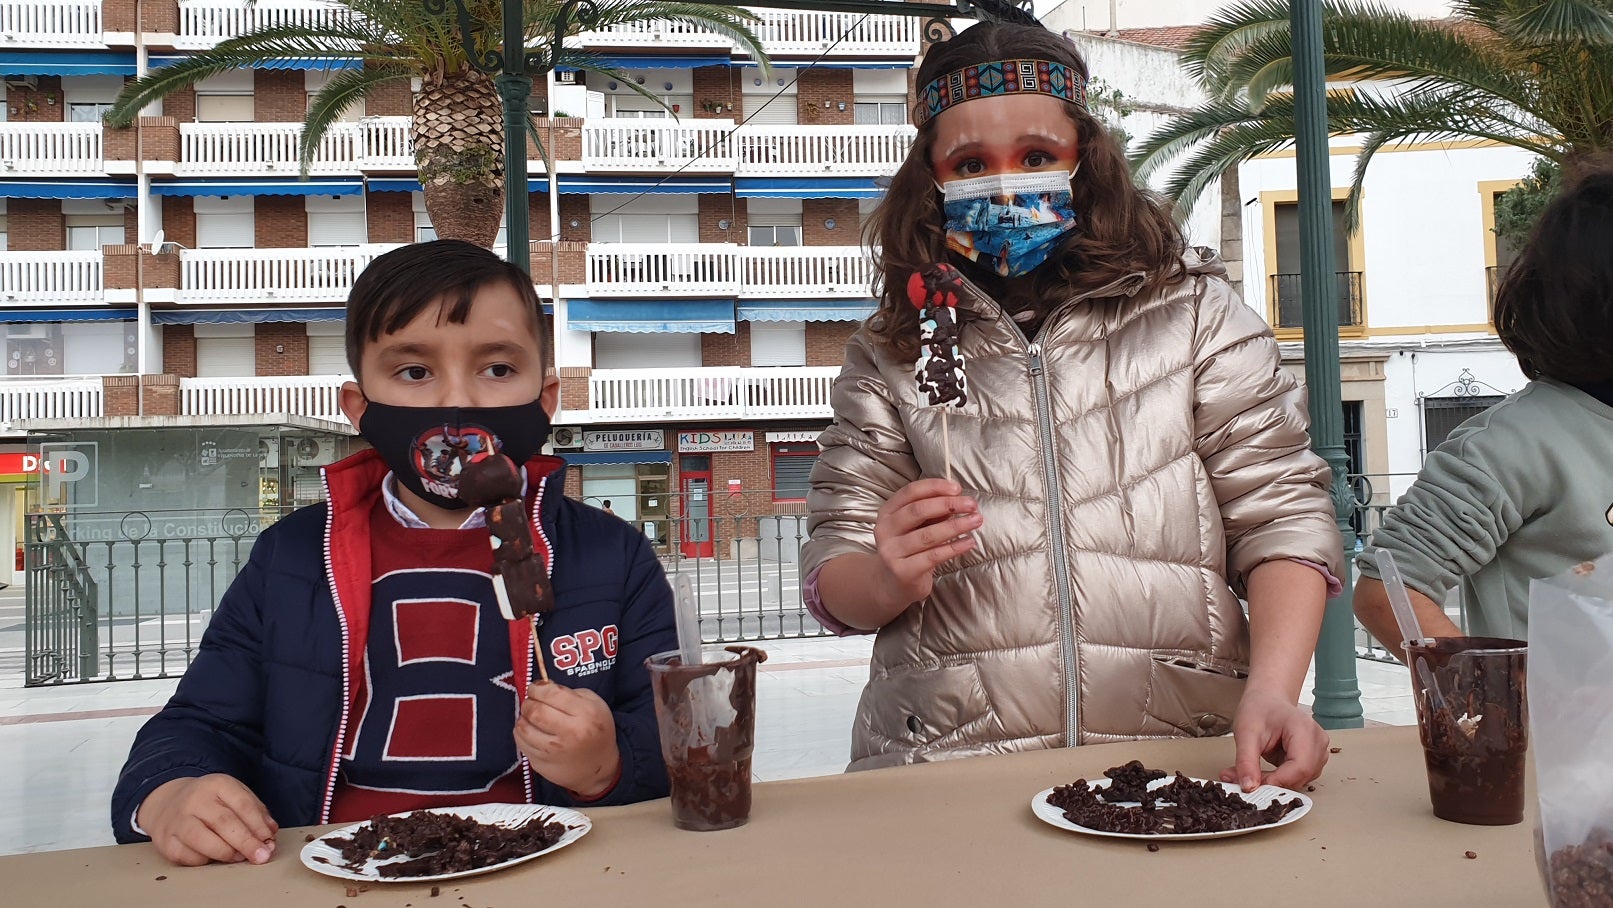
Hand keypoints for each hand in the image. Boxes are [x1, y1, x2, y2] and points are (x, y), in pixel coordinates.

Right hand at [136, 774, 278, 866]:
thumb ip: (255, 810)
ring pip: (204, 841)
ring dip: (227, 853)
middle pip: (224, 823)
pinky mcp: (166, 842)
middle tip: (261, 856)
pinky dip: (205, 861)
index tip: (269, 841)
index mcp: (217, 784)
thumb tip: (270, 832)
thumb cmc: (209, 801)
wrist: (167, 802)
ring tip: (239, 858)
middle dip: (246, 843)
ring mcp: (177, 821)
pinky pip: (189, 857)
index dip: (258, 825)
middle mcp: (195, 800)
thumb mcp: (233, 794)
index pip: (243, 804)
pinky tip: (214, 858)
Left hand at [515, 683, 620, 797]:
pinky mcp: (542, 764)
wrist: (597, 767)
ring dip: (523, 718)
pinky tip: (530, 731)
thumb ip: (568, 692)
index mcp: (585, 714)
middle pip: (534, 711)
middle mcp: (570, 734)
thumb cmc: (595, 729)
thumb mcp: (594, 704)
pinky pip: (521, 744)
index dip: (537, 688)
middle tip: (531, 701)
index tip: (536, 688)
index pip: (551, 694)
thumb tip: (542, 687)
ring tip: (530, 716)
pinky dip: (522, 733)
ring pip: (523, 728)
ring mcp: (554, 752)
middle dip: (528, 702)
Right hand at [870, 479, 980, 609]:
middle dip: (948, 505)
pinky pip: (933, 556)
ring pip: (928, 535)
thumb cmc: (908, 549)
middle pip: (918, 511)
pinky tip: (969, 542)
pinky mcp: (903, 571)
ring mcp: (892, 552)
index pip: (911, 492)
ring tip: (976, 521)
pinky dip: (954, 548)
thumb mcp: (915, 526)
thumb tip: (957, 499)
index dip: (935, 487)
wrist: (890, 584)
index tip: (957, 488)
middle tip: (972, 505)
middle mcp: (885, 530)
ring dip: (956, 526)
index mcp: (887, 512)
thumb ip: (931, 512)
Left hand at [1220, 687, 1330, 791]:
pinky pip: (1298, 778)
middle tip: (1245, 781)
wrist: (1267, 700)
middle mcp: (1318, 741)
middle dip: (1272, 783)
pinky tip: (1263, 772)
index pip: (1300, 766)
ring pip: (1300, 780)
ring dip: (1275, 783)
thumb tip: (1249, 787)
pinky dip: (1279, 780)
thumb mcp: (1245, 734)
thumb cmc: (1259, 709)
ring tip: (1252, 773)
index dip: (1278, 781)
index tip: (1254, 787)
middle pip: (1302, 776)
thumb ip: (1246, 762)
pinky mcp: (1313, 759)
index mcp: (1304, 729)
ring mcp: (1319, 751)